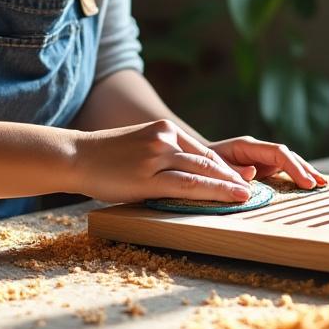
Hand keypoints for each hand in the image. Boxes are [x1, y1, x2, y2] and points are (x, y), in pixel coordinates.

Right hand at [69, 119, 253, 203]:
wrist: (76, 156)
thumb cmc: (106, 158)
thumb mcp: (139, 146)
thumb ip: (163, 156)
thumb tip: (185, 177)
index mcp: (164, 129)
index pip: (203, 151)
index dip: (225, 168)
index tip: (240, 180)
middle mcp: (165, 139)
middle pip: (208, 160)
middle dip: (232, 177)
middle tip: (252, 190)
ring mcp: (157, 156)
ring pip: (202, 172)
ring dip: (229, 186)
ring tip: (247, 196)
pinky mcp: (148, 177)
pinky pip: (187, 186)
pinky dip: (212, 192)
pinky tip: (227, 199)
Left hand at [206, 136, 327, 188]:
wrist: (193, 162)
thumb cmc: (201, 165)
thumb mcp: (212, 167)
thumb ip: (231, 170)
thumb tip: (253, 172)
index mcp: (247, 145)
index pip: (278, 152)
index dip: (294, 166)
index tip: (306, 182)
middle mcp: (257, 149)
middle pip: (287, 155)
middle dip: (304, 168)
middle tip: (319, 184)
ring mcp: (260, 158)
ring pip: (288, 161)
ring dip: (304, 171)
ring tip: (322, 184)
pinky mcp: (261, 167)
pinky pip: (283, 170)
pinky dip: (296, 176)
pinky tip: (308, 184)